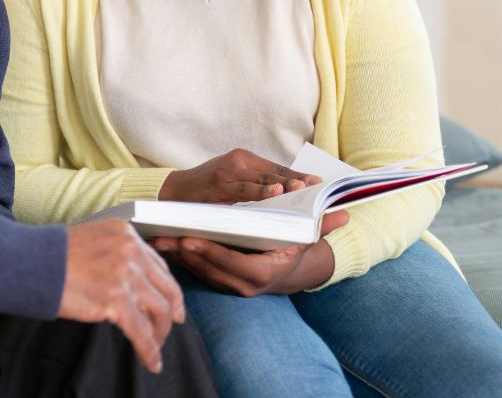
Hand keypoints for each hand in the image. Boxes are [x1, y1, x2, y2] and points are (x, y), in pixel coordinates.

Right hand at [58, 219, 184, 372]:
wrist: (31, 262)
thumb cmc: (53, 255)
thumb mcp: (93, 240)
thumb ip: (115, 253)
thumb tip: (129, 280)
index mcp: (126, 234)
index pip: (158, 266)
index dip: (167, 288)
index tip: (171, 303)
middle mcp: (131, 251)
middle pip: (166, 288)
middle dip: (171, 312)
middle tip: (171, 326)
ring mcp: (125, 275)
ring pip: (159, 311)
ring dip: (159, 334)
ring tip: (154, 347)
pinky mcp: (115, 299)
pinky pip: (141, 331)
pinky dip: (149, 350)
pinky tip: (150, 361)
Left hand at [153, 210, 349, 295]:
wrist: (291, 272)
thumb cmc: (295, 248)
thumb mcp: (308, 237)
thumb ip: (323, 226)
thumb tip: (343, 214)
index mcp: (264, 272)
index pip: (233, 266)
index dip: (211, 254)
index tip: (191, 240)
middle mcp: (245, 285)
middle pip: (210, 270)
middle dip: (186, 254)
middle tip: (165, 237)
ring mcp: (230, 286)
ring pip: (199, 273)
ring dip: (177, 257)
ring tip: (157, 238)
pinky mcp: (218, 282)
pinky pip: (196, 272)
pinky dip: (180, 259)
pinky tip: (163, 243)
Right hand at [159, 148, 321, 203]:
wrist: (172, 191)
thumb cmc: (205, 189)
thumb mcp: (231, 179)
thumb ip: (253, 183)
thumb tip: (284, 193)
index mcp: (243, 159)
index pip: (276, 168)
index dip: (298, 176)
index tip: (318, 183)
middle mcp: (237, 162)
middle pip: (273, 172)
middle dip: (297, 181)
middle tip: (317, 187)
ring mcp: (227, 173)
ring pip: (261, 179)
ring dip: (283, 185)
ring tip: (301, 189)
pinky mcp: (217, 186)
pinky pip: (244, 190)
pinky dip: (261, 192)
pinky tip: (275, 194)